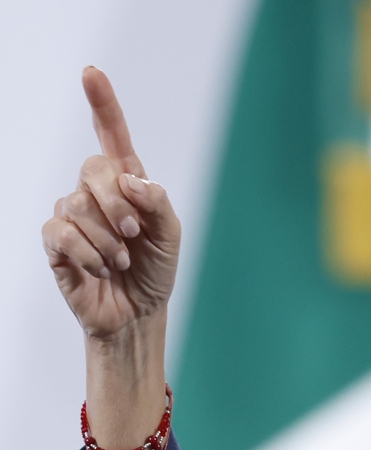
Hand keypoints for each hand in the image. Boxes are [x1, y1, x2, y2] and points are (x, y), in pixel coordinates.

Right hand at [42, 67, 180, 340]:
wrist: (137, 313)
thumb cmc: (155, 270)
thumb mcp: (171, 235)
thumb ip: (157, 202)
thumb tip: (130, 179)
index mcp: (128, 183)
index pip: (112, 136)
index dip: (103, 105)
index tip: (91, 72)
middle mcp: (97, 193)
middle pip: (94, 168)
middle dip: (119, 203)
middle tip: (134, 235)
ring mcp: (73, 215)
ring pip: (77, 203)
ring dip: (107, 238)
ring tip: (121, 260)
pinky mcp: (56, 241)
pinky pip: (61, 230)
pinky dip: (88, 252)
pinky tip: (103, 268)